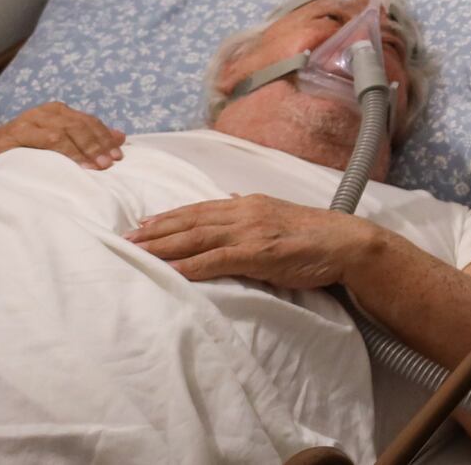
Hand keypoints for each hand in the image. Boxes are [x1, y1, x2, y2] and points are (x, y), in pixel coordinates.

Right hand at [0, 101, 123, 173]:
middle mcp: (41, 113)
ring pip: (64, 131)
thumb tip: (119, 137)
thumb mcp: (52, 143)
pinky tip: (75, 165)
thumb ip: (82, 138)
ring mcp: (26, 123)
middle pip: (79, 125)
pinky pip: (44, 141)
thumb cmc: (17, 153)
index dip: (105, 136)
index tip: (120, 153)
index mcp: (54, 111)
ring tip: (99, 166)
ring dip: (84, 149)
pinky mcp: (11, 137)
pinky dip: (63, 152)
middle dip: (98, 144)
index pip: (87, 121)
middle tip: (112, 163)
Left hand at [126, 193, 382, 288]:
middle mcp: (244, 212)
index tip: (141, 225)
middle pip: (190, 221)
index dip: (168, 217)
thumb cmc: (313, 234)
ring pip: (196, 238)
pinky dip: (190, 266)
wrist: (345, 242)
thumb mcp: (277, 214)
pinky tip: (170, 272)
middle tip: (124, 239)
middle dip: (155, 231)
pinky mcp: (258, 253)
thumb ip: (250, 209)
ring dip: (163, 247)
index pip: (199, 209)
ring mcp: (250, 232)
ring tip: (136, 253)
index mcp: (248, 203)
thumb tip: (228, 199)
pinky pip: (216, 260)